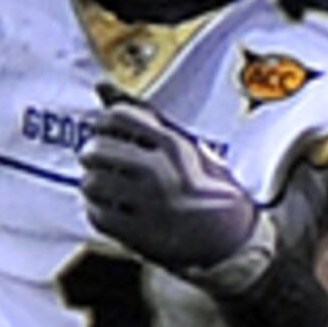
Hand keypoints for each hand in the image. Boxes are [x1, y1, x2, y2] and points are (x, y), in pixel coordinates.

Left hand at [83, 104, 279, 291]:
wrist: (235, 241)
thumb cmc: (213, 190)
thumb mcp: (187, 145)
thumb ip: (143, 115)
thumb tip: (102, 85)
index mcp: (174, 146)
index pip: (116, 118)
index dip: (106, 126)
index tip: (110, 134)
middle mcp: (159, 172)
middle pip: (97, 150)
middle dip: (94, 156)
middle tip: (103, 162)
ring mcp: (149, 204)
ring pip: (92, 184)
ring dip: (94, 185)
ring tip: (107, 188)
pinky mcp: (140, 234)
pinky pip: (97, 215)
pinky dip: (98, 211)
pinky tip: (112, 209)